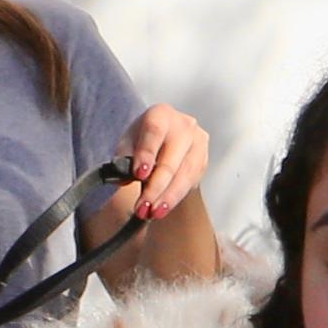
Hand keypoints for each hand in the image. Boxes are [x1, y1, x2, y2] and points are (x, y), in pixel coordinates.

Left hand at [114, 103, 212, 225]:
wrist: (164, 140)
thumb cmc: (142, 141)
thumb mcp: (127, 144)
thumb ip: (123, 158)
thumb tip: (125, 177)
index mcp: (161, 114)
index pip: (154, 133)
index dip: (146, 155)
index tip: (139, 175)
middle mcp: (184, 125)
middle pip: (170, 160)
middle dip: (155, 188)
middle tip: (142, 207)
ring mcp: (198, 142)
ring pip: (184, 175)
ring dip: (167, 197)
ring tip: (152, 213)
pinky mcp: (204, 160)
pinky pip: (191, 182)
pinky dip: (175, 197)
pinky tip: (163, 208)